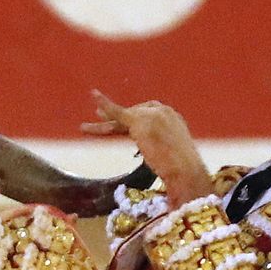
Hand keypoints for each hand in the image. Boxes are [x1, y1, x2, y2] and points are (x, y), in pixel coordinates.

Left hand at [80, 90, 211, 203]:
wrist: (186, 171)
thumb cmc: (185, 174)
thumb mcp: (176, 159)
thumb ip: (166, 153)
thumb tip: (165, 168)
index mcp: (174, 119)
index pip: (150, 114)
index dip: (135, 121)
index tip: (126, 129)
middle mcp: (164, 112)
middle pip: (135, 114)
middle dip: (119, 121)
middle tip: (102, 122)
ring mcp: (152, 114)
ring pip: (122, 117)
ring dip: (105, 124)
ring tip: (84, 128)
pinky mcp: (139, 120)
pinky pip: (117, 111)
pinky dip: (104, 103)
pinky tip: (93, 95)